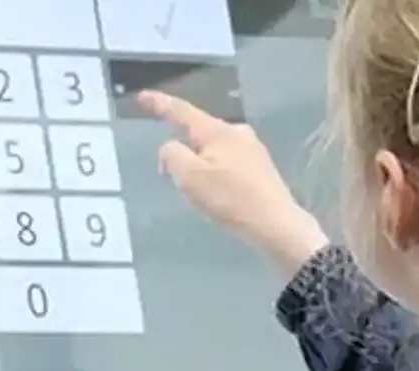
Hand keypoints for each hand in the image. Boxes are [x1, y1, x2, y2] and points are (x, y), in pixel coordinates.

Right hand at [138, 91, 328, 275]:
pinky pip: (229, 164)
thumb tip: (171, 149)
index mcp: (218, 131)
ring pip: (214, 151)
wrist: (277, 225)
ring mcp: (253, 149)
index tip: (141, 97)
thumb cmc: (231, 200)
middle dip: (186, 152)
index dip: (159, 104)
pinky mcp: (262, 168)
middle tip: (180, 180)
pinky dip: (218, 176)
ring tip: (205, 196)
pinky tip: (222, 197)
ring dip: (202, 167)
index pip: (181, 111)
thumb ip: (172, 156)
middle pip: (199, 134)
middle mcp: (237, 132)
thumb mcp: (190, 178)